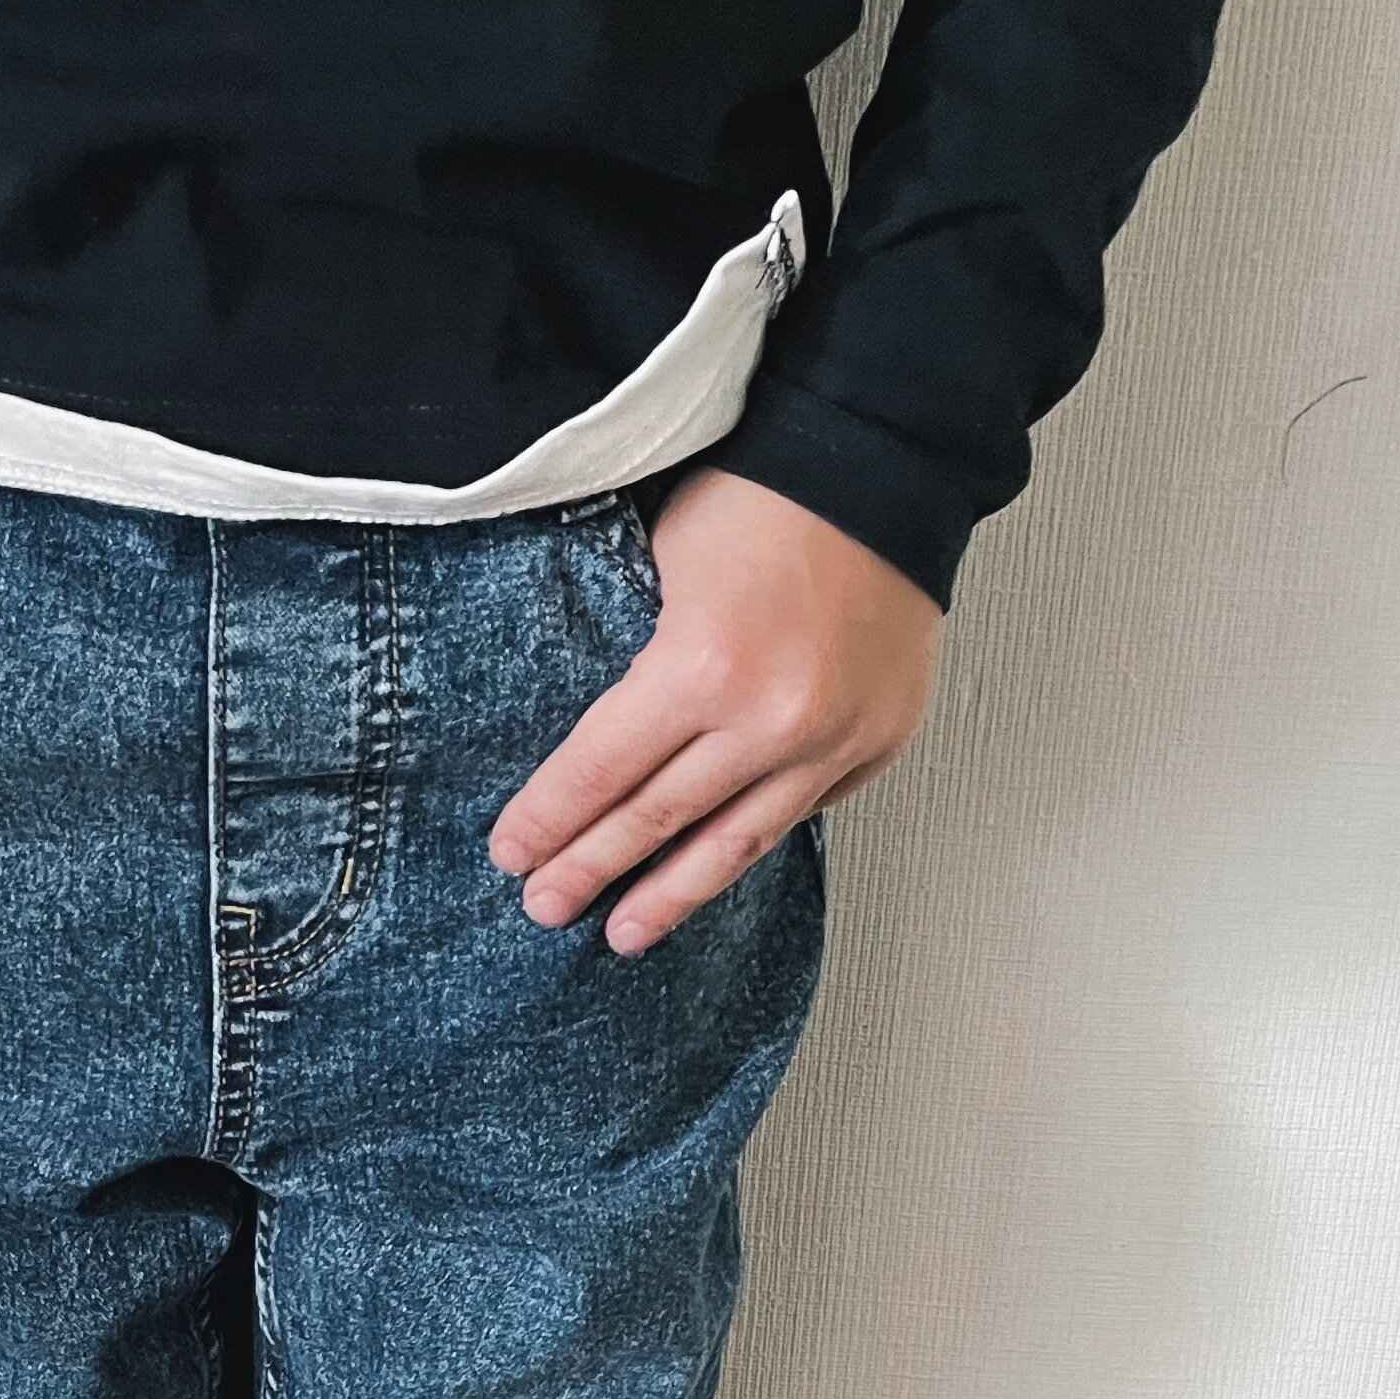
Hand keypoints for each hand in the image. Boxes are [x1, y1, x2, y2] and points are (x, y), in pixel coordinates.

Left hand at [488, 465, 942, 951]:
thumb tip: (591, 743)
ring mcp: (833, 740)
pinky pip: (797, 814)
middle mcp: (771, 720)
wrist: (888, 464)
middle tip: (544, 909)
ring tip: (623, 935)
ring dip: (671, 895)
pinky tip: (710, 872)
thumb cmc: (766, 494)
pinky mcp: (875, 743)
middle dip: (592, 870)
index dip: (549, 820)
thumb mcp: (664, 560)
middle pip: (658, 821)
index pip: (602, 771)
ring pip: (734, 844)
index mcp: (703, 666)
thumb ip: (636, 662)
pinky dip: (746, 847)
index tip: (511, 855)